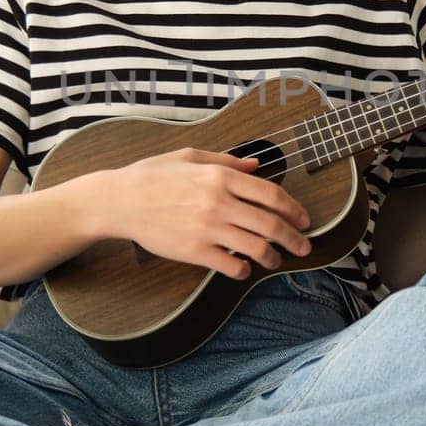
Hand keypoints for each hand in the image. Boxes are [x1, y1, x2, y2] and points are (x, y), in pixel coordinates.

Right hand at [107, 148, 313, 279]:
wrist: (120, 200)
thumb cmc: (153, 175)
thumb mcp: (190, 156)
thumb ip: (227, 161)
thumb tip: (257, 165)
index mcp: (221, 175)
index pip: (272, 194)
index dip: (294, 209)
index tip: (304, 219)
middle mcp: (219, 201)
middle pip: (271, 224)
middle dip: (294, 239)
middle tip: (304, 247)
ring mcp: (207, 228)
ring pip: (256, 248)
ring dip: (272, 257)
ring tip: (275, 260)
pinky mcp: (194, 251)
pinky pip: (230, 265)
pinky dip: (243, 270)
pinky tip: (244, 268)